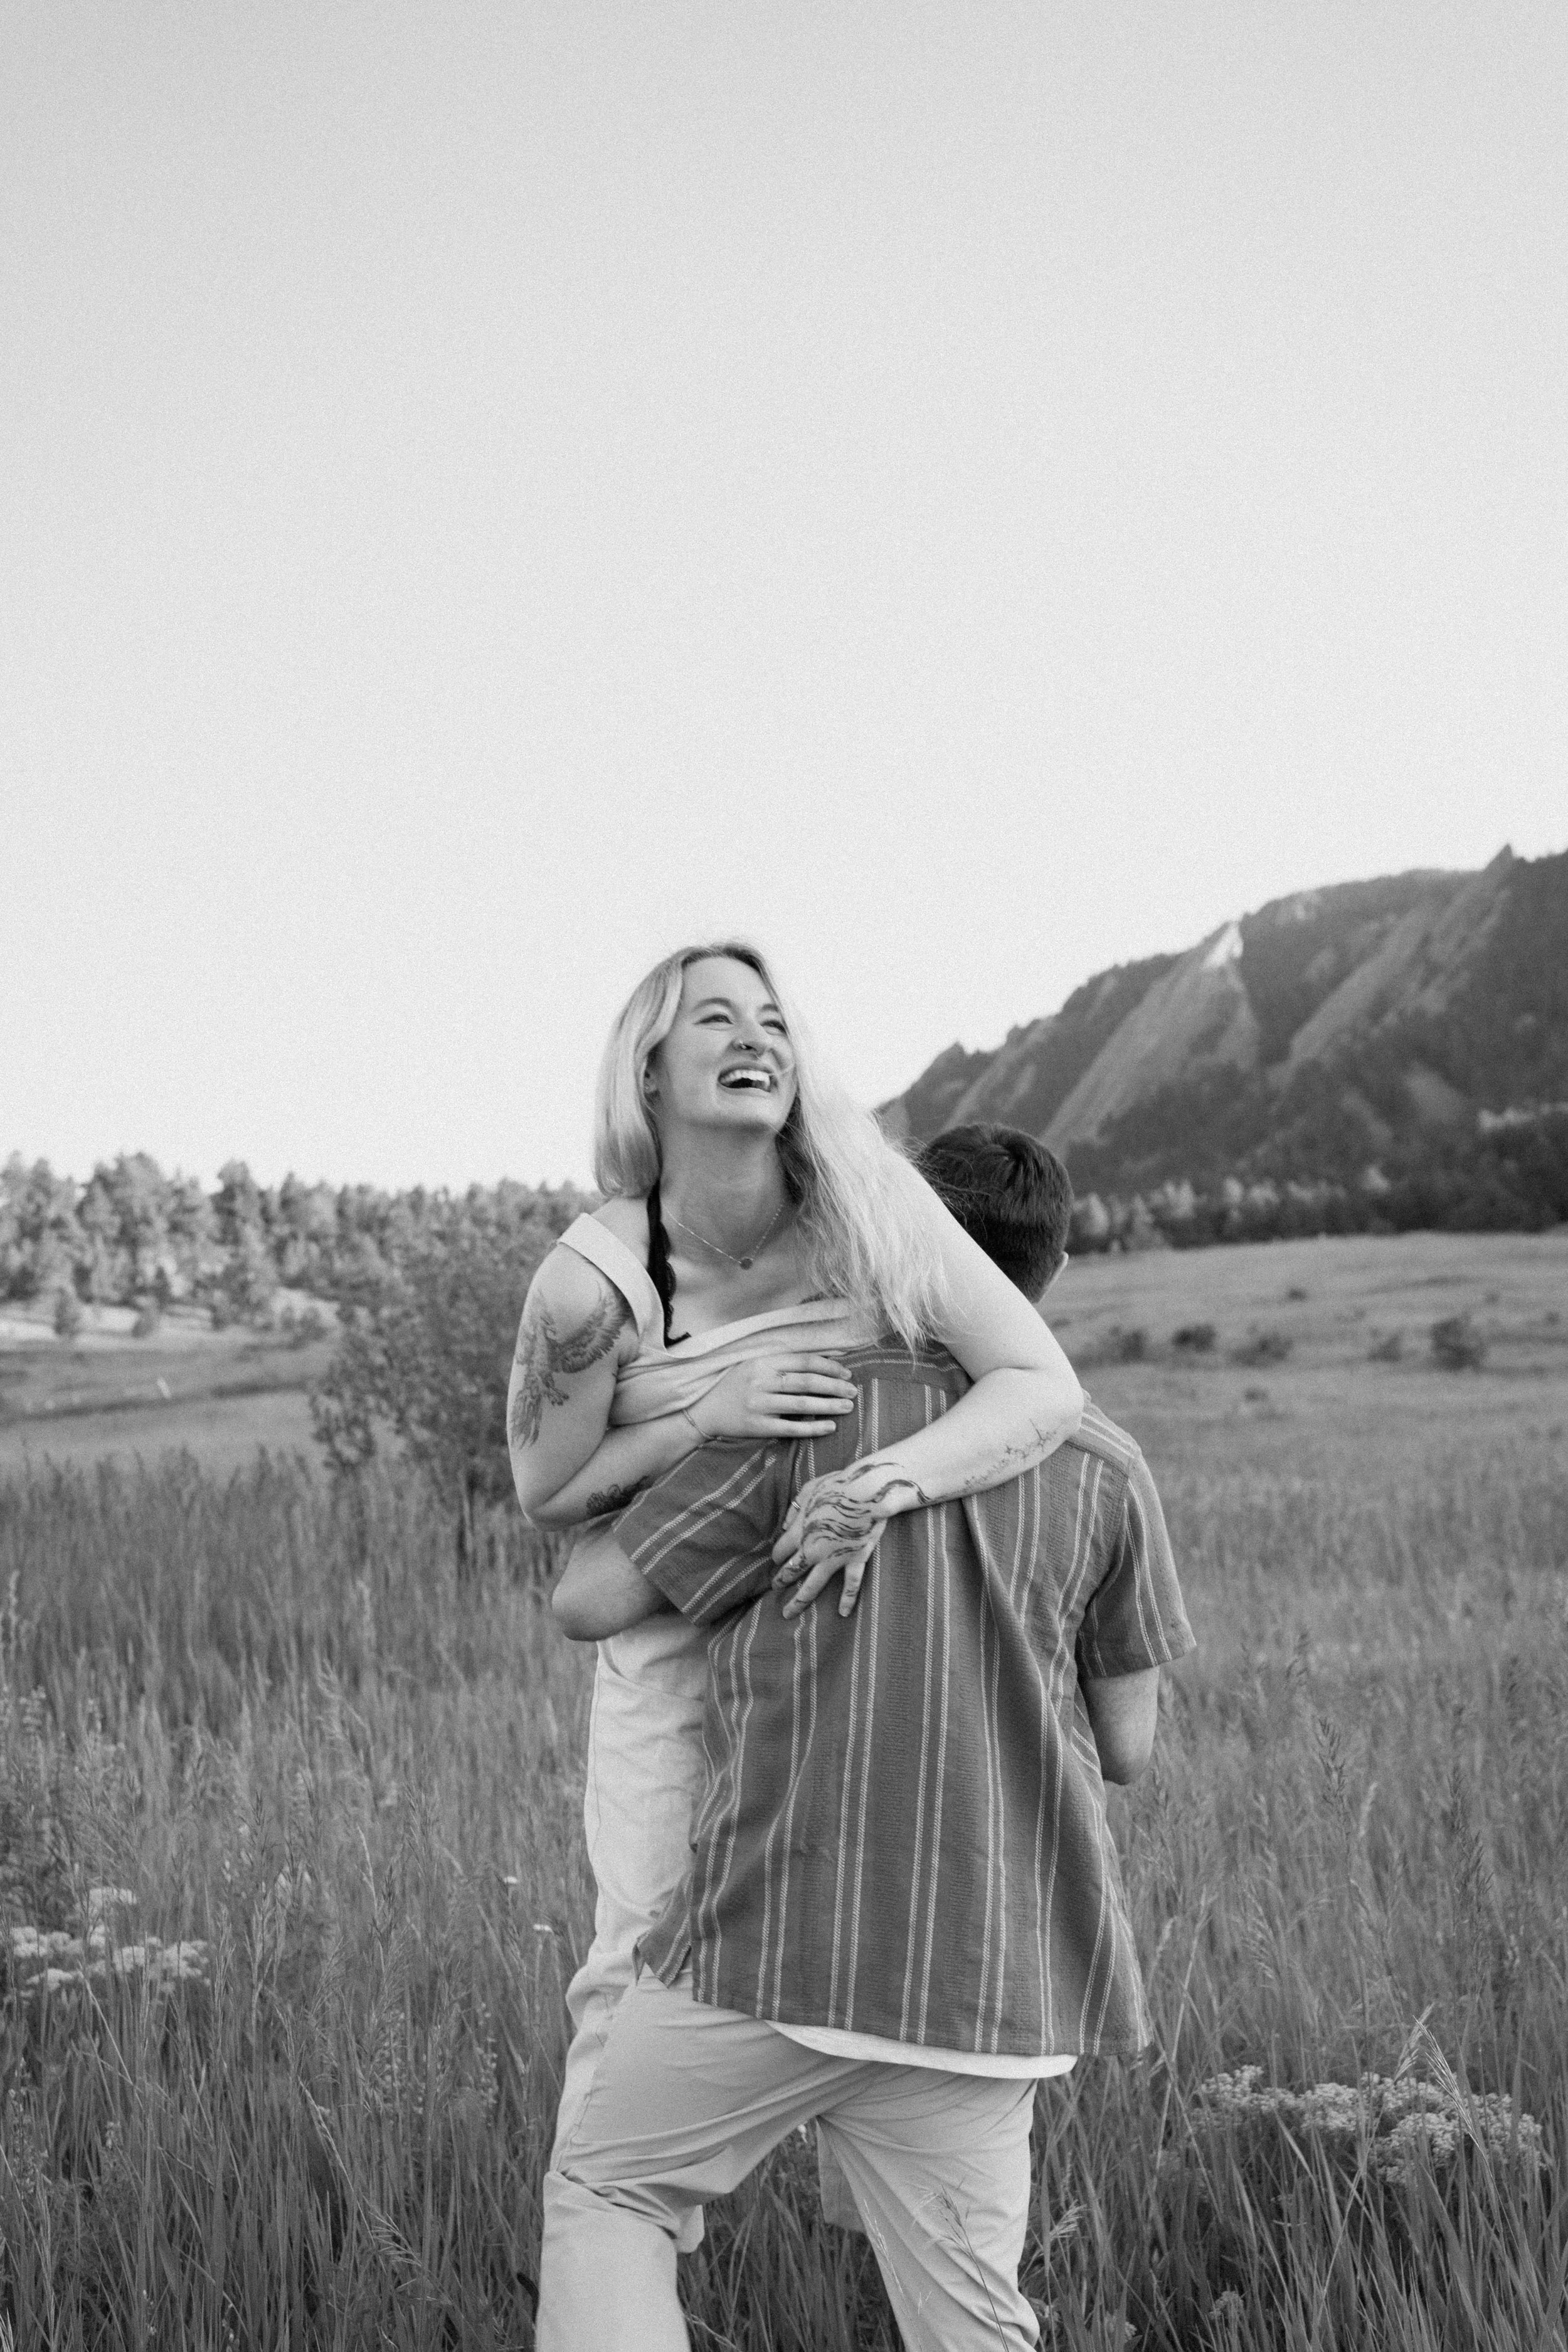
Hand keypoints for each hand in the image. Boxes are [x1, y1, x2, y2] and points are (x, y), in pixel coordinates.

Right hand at [689, 1352, 856, 1442]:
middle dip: (834, 1386)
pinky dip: (812, 1427)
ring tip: (848, 1407)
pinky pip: (790, 1427)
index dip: (828, 1367)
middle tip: (854, 1391)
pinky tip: (830, 1427)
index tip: (846, 1373)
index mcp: (762, 1362)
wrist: (705, 1412)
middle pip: (806, 1381)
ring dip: (829, 1405)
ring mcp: (758, 1404)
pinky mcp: (757, 1426)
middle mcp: (760, 1381)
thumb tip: (822, 1361)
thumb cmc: (736, 1386)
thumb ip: (782, 1363)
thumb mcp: (753, 1365)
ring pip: (801, 1404)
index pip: (803, 1361)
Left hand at [770, 1456, 929, 1618]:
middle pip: (792, 1570)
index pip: (781, 1550)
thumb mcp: (808, 1490)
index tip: (776, 1560)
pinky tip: (842, 1613)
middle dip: (782, 1580)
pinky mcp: (854, 1560)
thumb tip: (785, 1525)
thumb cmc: (837, 1485)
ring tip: (788, 1613)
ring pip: (813, 1585)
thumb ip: (795, 1509)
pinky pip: (850, 1584)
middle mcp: (813, 1549)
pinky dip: (847, 1599)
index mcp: (800, 1530)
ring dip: (799, 1600)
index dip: (777, 1556)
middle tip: (775, 1588)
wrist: (865, 1492)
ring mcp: (833, 1558)